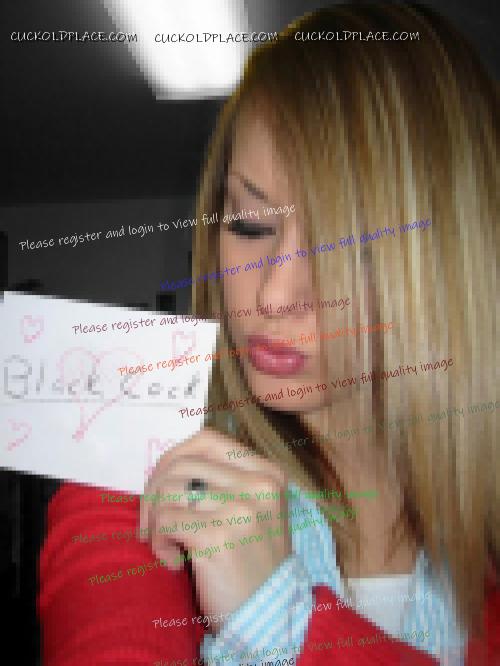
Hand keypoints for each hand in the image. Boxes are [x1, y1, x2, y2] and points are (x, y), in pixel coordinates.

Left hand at [139, 427, 290, 623]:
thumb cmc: (252, 561)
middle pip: (181, 463)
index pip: (206, 440)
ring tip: (168, 544)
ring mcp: (240, 508)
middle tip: (151, 521)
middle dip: (154, 491)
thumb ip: (223, 480)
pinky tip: (175, 562)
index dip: (173, 458)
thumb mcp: (254, 509)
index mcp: (267, 473)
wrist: (269, 617)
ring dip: (156, 520)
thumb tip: (168, 464)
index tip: (162, 488)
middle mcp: (257, 485)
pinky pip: (165, 521)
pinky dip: (159, 543)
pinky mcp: (217, 535)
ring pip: (168, 491)